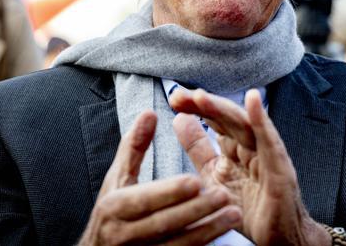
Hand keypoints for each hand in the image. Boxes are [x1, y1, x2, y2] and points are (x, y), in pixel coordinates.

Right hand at [78, 110, 240, 245]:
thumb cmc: (111, 214)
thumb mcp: (116, 179)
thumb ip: (133, 147)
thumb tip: (150, 113)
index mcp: (114, 207)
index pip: (143, 200)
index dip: (169, 191)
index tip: (195, 181)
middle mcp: (124, 234)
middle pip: (163, 224)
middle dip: (196, 210)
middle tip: (225, 194)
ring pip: (177, 245)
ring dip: (207, 231)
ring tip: (234, 214)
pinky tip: (223, 236)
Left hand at [172, 89, 329, 245]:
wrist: (277, 241)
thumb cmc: (250, 211)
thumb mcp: (214, 178)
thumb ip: (199, 150)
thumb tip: (180, 120)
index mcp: (236, 148)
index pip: (215, 120)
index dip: (196, 107)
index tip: (174, 99)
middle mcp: (252, 147)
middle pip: (227, 118)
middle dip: (204, 105)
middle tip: (179, 96)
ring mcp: (268, 156)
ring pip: (245, 125)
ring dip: (223, 109)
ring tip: (201, 97)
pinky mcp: (280, 170)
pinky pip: (271, 143)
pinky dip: (262, 121)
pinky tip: (252, 102)